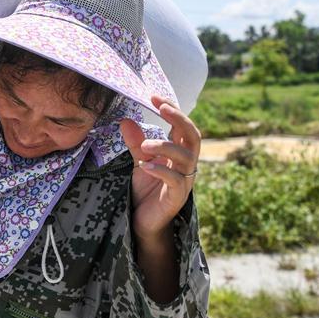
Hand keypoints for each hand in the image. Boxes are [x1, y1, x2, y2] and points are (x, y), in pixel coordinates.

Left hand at [119, 94, 200, 239]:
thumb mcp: (140, 161)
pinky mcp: (178, 197)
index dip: (171, 109)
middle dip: (179, 119)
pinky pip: (176, 180)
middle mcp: (186, 164)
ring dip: (166, 147)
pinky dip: (161, 170)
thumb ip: (136, 143)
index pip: (181, 126)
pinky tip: (145, 166)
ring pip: (186, 157)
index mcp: (179, 152)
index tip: (153, 96)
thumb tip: (126, 120)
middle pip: (193, 135)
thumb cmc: (147, 189)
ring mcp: (185, 180)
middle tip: (162, 108)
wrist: (145, 221)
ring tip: (145, 145)